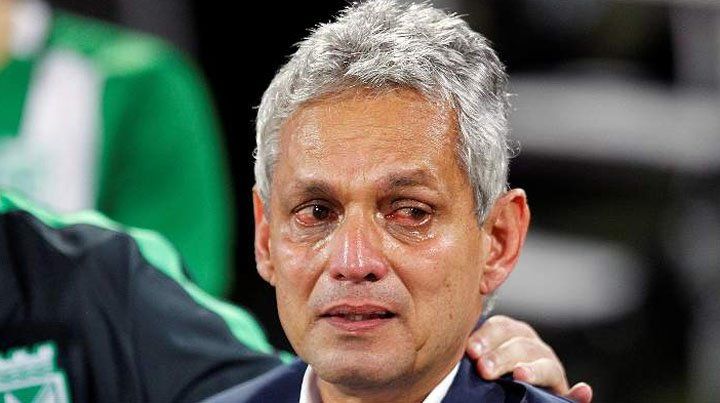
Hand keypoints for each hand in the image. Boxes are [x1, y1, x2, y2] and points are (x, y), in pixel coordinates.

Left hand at [466, 315, 592, 402]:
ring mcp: (549, 368)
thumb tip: (462, 345)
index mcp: (510, 335)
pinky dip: (579, 394)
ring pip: (546, 365)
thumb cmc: (482, 373)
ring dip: (533, 370)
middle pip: (521, 345)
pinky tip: (583, 391)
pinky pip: (573, 395)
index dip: (486, 337)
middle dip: (502, 356)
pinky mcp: (562, 392)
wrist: (502, 391)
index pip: (501, 327)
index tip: (470, 350)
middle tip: (484, 369)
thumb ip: (473, 351)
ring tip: (519, 376)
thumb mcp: (478, 357)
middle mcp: (533, 347)